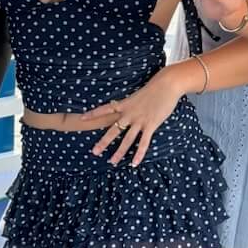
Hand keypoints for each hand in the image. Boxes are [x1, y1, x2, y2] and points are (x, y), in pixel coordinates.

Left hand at [58, 70, 185, 167]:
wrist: (166, 84)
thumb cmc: (154, 88)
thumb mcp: (138, 95)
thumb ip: (131, 104)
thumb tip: (127, 108)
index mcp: (125, 104)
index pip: (105, 109)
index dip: (93, 114)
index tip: (81, 118)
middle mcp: (129, 114)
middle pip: (113, 130)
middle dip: (103, 142)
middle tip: (94, 152)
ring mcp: (140, 120)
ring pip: (127, 139)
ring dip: (119, 152)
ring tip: (112, 162)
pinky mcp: (151, 125)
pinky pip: (144, 142)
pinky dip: (139, 154)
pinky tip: (134, 163)